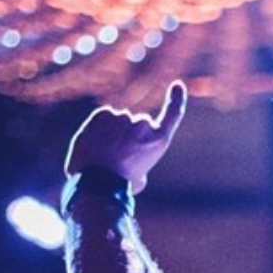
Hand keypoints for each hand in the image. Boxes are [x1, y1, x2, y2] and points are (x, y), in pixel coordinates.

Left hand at [64, 82, 187, 195]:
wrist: (98, 183)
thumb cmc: (120, 187)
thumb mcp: (139, 178)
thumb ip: (139, 162)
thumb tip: (132, 162)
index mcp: (159, 140)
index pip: (173, 113)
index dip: (177, 99)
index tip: (177, 86)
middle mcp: (144, 125)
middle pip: (136, 125)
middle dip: (127, 137)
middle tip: (116, 158)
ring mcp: (124, 117)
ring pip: (117, 122)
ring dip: (110, 134)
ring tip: (103, 155)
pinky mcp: (104, 114)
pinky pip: (103, 118)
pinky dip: (97, 129)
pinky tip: (95, 145)